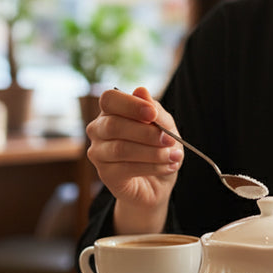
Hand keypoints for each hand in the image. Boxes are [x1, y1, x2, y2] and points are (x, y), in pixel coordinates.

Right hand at [86, 86, 183, 233]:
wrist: (159, 181)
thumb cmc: (159, 147)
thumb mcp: (166, 127)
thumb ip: (156, 112)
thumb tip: (141, 91)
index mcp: (112, 110)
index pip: (109, 99)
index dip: (130, 104)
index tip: (152, 114)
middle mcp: (99, 129)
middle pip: (113, 125)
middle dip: (146, 133)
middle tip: (170, 140)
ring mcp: (98, 152)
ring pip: (120, 148)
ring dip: (152, 152)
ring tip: (174, 156)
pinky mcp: (105, 174)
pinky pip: (126, 168)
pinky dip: (152, 166)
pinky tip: (168, 166)